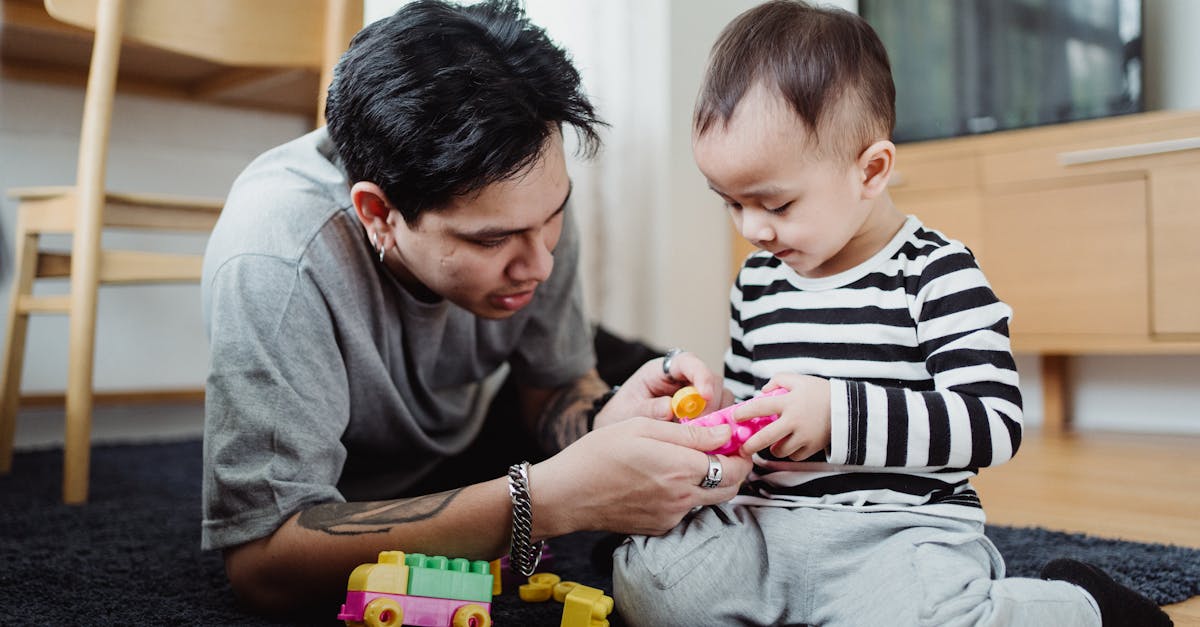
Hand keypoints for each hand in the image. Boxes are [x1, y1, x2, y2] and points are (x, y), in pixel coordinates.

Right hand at [532, 417, 753, 536]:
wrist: (567, 494)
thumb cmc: (599, 453)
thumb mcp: (643, 428)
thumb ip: (691, 433)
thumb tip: (726, 433)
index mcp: (681, 469)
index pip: (734, 466)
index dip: (740, 451)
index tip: (734, 438)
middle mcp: (682, 497)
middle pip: (730, 487)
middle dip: (733, 468)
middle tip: (719, 449)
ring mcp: (671, 516)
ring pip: (709, 499)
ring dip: (710, 481)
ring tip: (688, 460)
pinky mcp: (659, 527)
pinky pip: (686, 509)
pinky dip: (686, 493)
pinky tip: (662, 478)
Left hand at [593, 350, 726, 427]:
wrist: (620, 424)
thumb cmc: (624, 412)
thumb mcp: (629, 410)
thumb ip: (648, 409)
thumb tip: (670, 408)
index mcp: (665, 369)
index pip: (689, 362)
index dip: (701, 376)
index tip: (704, 396)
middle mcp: (686, 378)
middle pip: (713, 381)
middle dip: (711, 405)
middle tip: (699, 428)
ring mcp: (698, 394)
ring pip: (722, 399)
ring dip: (716, 419)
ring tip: (698, 436)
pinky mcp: (706, 411)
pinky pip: (721, 415)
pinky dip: (716, 428)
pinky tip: (704, 441)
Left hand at [734, 374, 831, 459]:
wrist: (848, 407)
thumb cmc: (820, 392)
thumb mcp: (798, 380)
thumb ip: (777, 381)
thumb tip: (762, 393)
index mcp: (789, 402)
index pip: (760, 407)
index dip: (744, 413)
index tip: (735, 417)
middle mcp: (794, 421)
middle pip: (765, 438)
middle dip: (750, 445)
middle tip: (742, 449)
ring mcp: (804, 436)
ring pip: (779, 450)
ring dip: (772, 448)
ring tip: (772, 443)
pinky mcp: (813, 447)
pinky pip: (795, 456)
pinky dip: (790, 452)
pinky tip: (790, 444)